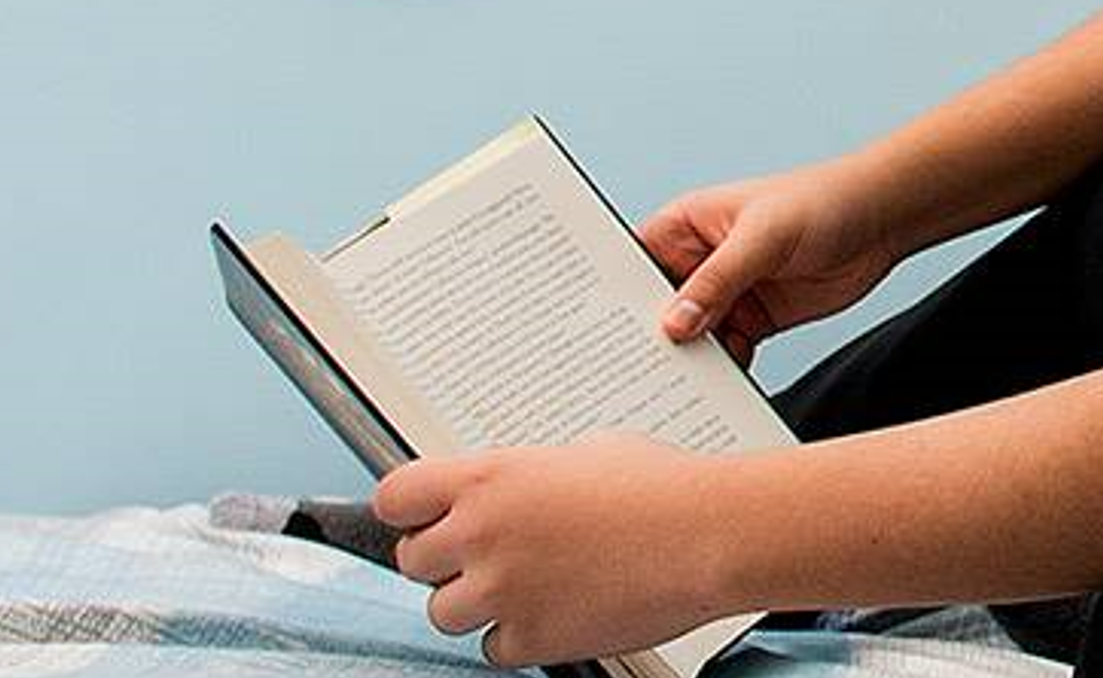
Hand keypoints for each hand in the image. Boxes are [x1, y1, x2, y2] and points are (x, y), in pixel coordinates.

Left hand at [376, 436, 740, 668]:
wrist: (707, 534)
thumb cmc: (660, 487)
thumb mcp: (580, 452)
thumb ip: (525, 475)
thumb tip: (512, 492)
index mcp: (487, 479)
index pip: (395, 498)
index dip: (409, 511)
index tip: (423, 518)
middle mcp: (482, 536)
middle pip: (413, 561)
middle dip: (446, 561)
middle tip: (487, 555)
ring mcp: (502, 592)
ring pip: (442, 614)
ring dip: (475, 604)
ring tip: (525, 586)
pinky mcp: (530, 639)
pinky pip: (493, 649)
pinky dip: (517, 638)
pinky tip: (555, 611)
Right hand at [632, 155, 912, 365]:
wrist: (881, 222)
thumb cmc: (820, 202)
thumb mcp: (763, 237)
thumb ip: (718, 280)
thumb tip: (674, 324)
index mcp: (685, 227)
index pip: (633, 267)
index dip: (612, 300)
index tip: (597, 338)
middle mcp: (699, 263)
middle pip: (657, 310)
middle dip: (649, 340)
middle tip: (635, 376)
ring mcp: (727, 294)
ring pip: (690, 338)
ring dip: (687, 363)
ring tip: (675, 392)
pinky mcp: (754, 321)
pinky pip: (724, 354)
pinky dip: (721, 372)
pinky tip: (719, 390)